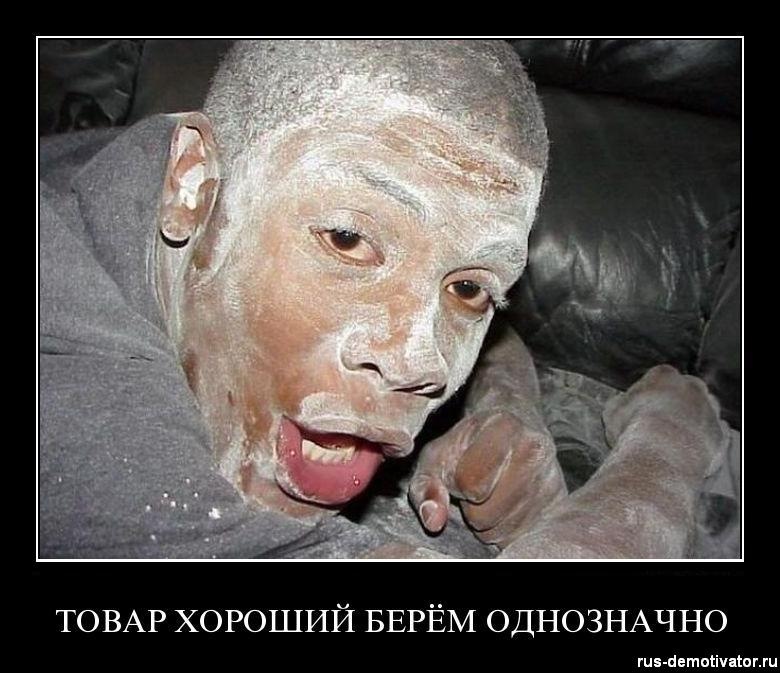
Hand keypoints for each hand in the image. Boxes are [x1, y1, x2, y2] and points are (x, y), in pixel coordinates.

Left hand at [408, 410, 566, 547]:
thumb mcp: (436, 456)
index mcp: (503, 428)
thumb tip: (434, 521)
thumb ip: (427, 487)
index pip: (470, 482)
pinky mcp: (561, 502)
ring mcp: (552, 477)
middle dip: (471, 506)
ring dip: (488, 521)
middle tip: (478, 485)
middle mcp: (535, 450)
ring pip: (503, 530)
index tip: (463, 469)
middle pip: (484, 513)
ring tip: (492, 493)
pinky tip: (508, 504)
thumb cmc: (466, 443)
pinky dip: (507, 529)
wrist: (513, 425)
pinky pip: (522, 538)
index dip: (457, 483)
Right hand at [602, 364, 728, 473]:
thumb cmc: (633, 429)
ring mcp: (709, 410)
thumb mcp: (612, 411)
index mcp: (664, 376)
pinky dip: (701, 442)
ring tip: (671, 441)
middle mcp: (691, 387)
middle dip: (674, 404)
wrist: (661, 454)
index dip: (649, 394)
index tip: (641, 407)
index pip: (659, 378)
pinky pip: (711, 436)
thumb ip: (620, 403)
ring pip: (701, 412)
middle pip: (685, 391)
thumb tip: (619, 404)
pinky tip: (685, 452)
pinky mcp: (719, 434)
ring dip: (689, 423)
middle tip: (658, 423)